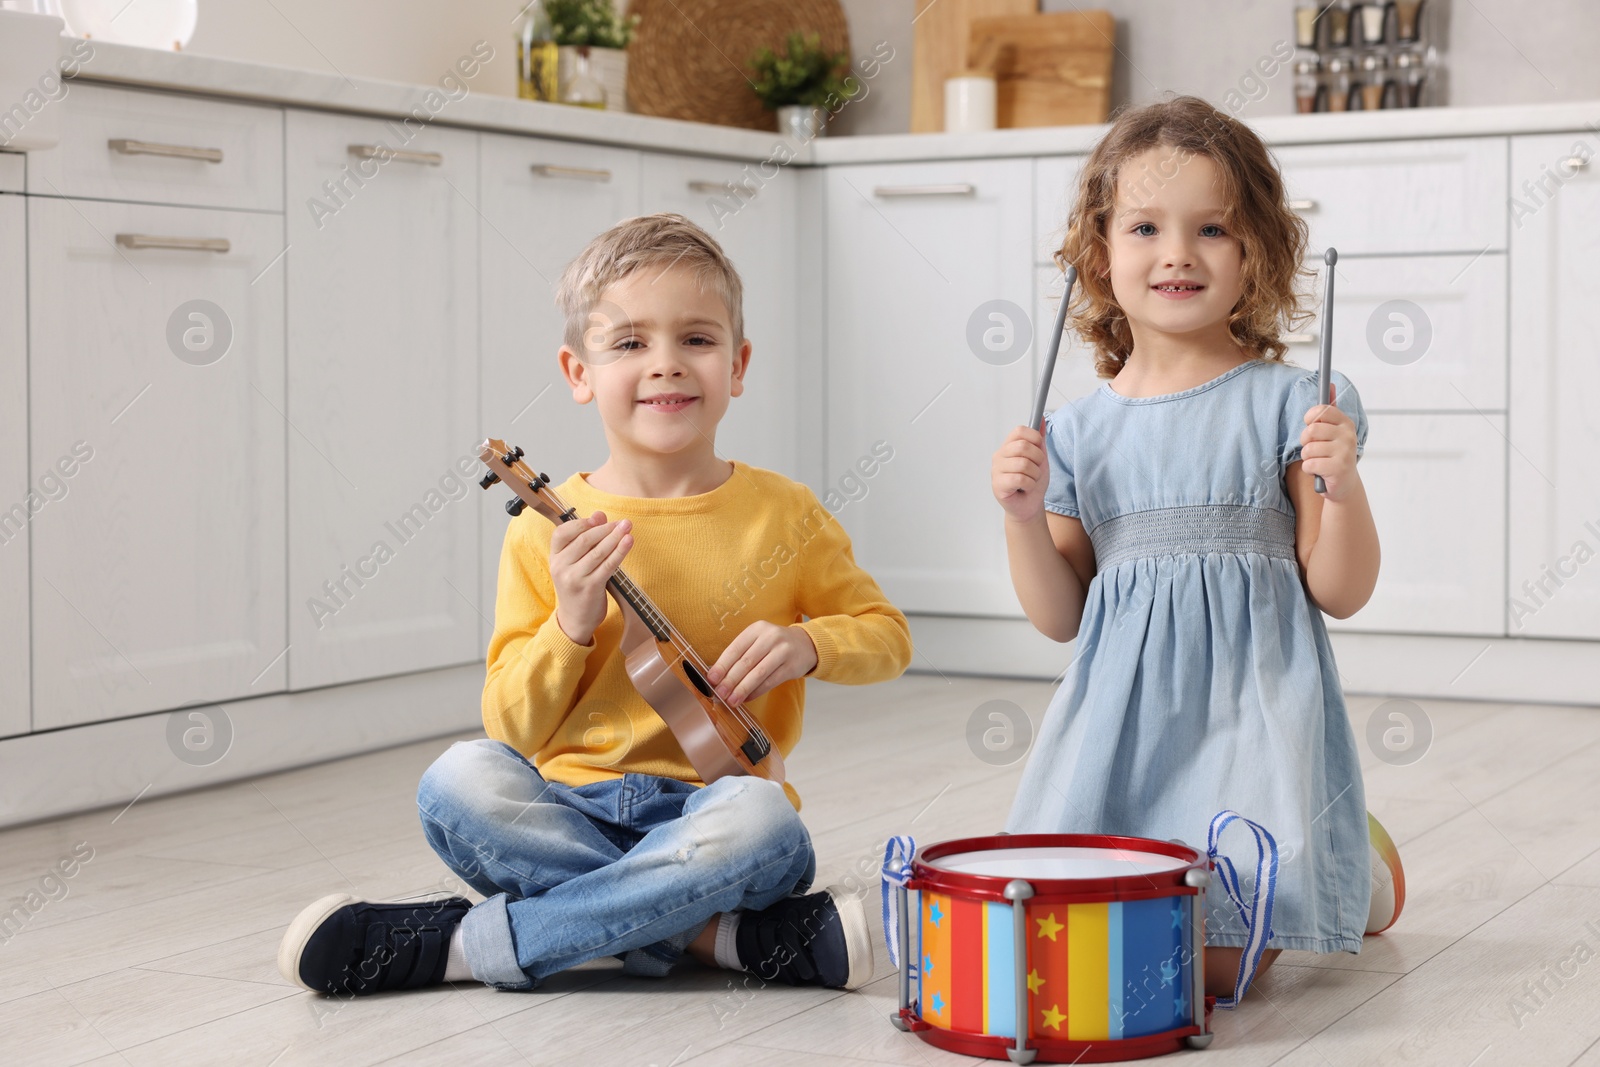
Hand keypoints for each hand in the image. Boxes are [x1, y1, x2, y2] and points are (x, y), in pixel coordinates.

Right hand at [550, 509, 631, 644]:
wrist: (575, 619)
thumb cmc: (577, 587)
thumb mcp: (573, 563)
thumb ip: (584, 539)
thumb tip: (599, 515)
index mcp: (554, 558)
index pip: (562, 533)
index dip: (581, 523)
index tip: (599, 518)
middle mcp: (561, 567)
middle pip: (584, 540)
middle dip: (605, 528)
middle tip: (622, 522)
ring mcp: (575, 578)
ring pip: (598, 552)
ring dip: (615, 537)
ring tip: (627, 527)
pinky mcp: (590, 587)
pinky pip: (608, 565)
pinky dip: (620, 552)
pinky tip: (628, 542)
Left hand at [705, 622, 817, 706]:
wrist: (806, 644)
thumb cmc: (774, 645)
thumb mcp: (758, 640)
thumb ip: (741, 655)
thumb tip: (718, 677)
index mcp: (757, 629)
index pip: (735, 649)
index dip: (722, 665)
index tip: (711, 680)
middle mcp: (770, 637)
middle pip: (746, 662)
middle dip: (730, 680)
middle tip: (719, 694)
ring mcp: (783, 651)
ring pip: (758, 673)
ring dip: (743, 689)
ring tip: (732, 700)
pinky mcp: (792, 666)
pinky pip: (770, 681)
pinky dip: (757, 691)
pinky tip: (747, 698)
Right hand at [992, 421, 1047, 523]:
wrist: (1030, 506)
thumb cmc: (1033, 482)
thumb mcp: (1040, 458)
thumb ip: (1039, 439)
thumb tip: (1041, 418)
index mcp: (1009, 446)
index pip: (1020, 431)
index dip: (1034, 438)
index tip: (1039, 449)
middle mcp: (1000, 456)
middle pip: (1023, 446)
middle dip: (1038, 460)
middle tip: (1035, 470)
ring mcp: (996, 470)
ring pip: (1023, 464)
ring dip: (1034, 475)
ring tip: (1030, 481)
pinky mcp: (998, 485)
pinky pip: (1019, 479)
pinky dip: (1029, 485)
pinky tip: (1025, 489)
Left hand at [1300, 382, 1360, 502]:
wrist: (1343, 484)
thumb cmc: (1334, 454)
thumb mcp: (1333, 430)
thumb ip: (1330, 409)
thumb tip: (1330, 384)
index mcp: (1345, 423)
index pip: (1321, 410)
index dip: (1310, 419)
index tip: (1311, 425)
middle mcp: (1348, 435)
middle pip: (1311, 431)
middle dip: (1305, 441)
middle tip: (1313, 448)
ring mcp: (1345, 452)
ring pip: (1308, 449)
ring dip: (1307, 457)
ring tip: (1318, 461)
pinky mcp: (1338, 469)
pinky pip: (1309, 464)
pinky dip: (1309, 469)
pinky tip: (1319, 471)